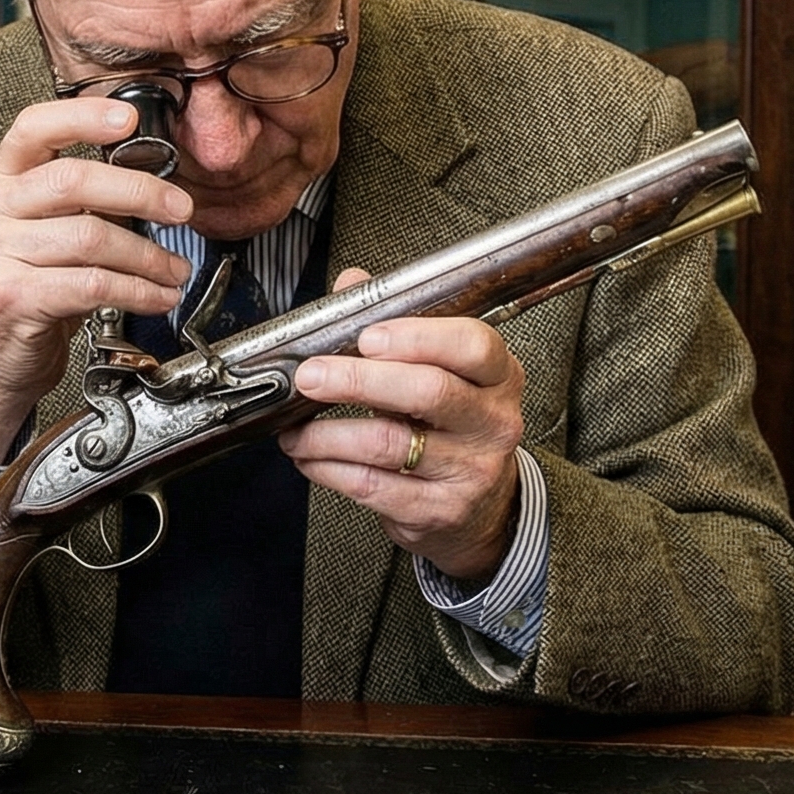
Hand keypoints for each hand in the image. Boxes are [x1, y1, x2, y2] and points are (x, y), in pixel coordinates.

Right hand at [0, 97, 195, 460]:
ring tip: (174, 269)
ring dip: (148, 255)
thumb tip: (151, 182)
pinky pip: (92, 284)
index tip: (129, 118)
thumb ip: (80, 200)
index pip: (34, 128)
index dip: (84, 117)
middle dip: (141, 193)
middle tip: (181, 209)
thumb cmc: (27, 289)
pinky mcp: (11, 296)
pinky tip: (155, 296)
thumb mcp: (43, 232)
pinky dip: (137, 290)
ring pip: (91, 237)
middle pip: (73, 180)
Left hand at [278, 267, 525, 583]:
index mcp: (498, 376)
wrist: (483, 509)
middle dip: (357, 381)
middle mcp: (493, 422)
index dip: (416, 337)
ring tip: (296, 430)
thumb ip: (398, 326)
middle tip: (311, 376)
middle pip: (427, 391)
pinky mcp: (441, 510)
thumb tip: (352, 283)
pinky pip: (373, 486)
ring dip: (328, 434)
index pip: (471, 346)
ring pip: (388, 444)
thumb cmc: (452, 427)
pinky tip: (310, 458)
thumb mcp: (442, 372)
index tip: (366, 337)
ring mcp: (471, 470)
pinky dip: (330, 470)